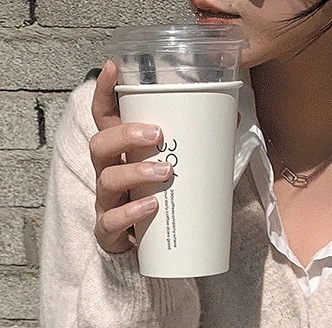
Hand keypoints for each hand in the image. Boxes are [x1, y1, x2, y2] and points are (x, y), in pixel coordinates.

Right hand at [88, 58, 242, 255]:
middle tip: (157, 133)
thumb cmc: (166, 206)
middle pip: (100, 144)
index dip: (105, 92)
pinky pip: (111, 221)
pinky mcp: (109, 232)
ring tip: (165, 172)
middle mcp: (108, 173)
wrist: (155, 256)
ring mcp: (106, 203)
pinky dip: (130, 213)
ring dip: (136, 172)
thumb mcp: (180, 172)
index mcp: (121, 153)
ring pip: (107, 180)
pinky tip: (151, 207)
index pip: (104, 117)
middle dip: (125, 134)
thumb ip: (199, 146)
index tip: (114, 67)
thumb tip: (231, 115)